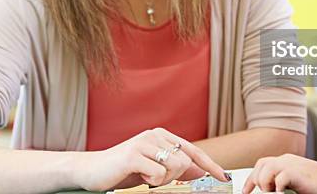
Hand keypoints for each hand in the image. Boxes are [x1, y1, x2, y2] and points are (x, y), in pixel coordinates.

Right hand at [74, 128, 227, 191]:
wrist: (92, 171)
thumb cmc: (123, 171)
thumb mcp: (153, 169)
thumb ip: (175, 168)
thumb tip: (201, 172)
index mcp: (162, 136)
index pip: (193, 151)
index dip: (211, 165)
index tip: (225, 177)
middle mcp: (155, 135)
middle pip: (185, 162)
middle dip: (174, 178)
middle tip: (153, 179)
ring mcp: (144, 143)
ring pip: (175, 167)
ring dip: (161, 180)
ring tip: (144, 177)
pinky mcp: (134, 155)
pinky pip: (158, 173)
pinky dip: (150, 181)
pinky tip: (137, 176)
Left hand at [242, 154, 316, 193]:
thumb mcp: (295, 181)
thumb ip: (282, 181)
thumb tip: (270, 190)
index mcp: (286, 160)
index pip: (262, 164)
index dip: (251, 177)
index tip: (245, 191)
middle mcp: (287, 159)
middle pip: (262, 165)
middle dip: (256, 180)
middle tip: (259, 192)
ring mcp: (292, 164)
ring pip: (267, 169)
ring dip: (266, 183)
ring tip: (273, 193)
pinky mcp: (298, 172)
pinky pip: (281, 178)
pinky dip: (278, 187)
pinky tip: (282, 193)